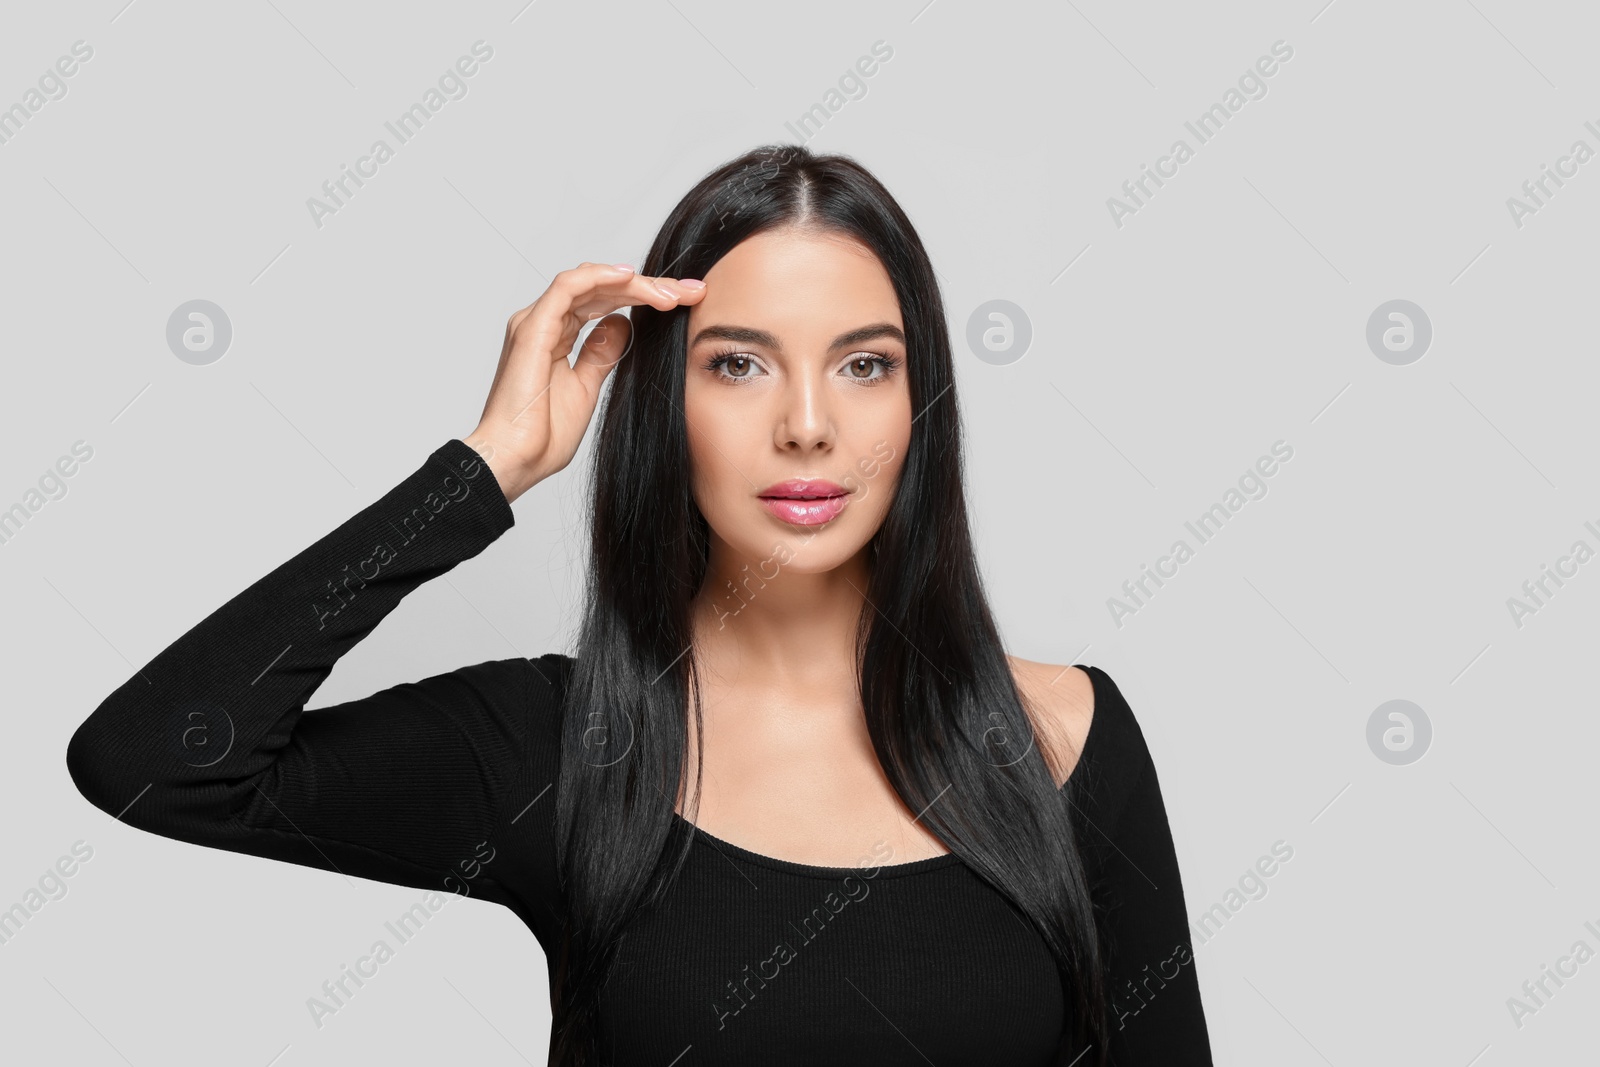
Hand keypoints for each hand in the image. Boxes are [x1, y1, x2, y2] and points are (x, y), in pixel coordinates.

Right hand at [463, 263, 706, 502]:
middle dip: (649, 286)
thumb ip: (601, 353)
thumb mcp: (586, 387)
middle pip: (601, 288)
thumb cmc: (541, 435)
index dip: (644, 297)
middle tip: (691, 292)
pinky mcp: (533, 328)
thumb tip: (622, 324)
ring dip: (634, 283)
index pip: (603, 301)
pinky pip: (568, 287)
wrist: (515, 460)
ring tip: (670, 293)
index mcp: (554, 335)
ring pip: (590, 282)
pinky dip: (600, 278)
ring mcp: (536, 322)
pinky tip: (630, 279)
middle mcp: (543, 322)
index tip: (686, 302)